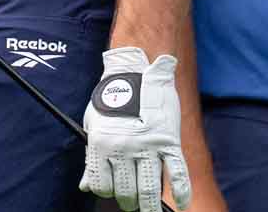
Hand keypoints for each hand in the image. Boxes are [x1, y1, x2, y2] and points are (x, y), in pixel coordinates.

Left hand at [80, 47, 188, 210]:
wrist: (135, 70)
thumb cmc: (111, 99)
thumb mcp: (94, 126)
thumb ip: (92, 158)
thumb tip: (85, 186)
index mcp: (102, 144)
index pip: (102, 185)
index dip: (107, 193)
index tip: (112, 192)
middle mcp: (124, 147)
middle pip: (126, 191)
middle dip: (129, 201)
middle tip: (132, 201)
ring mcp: (148, 145)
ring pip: (149, 188)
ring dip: (150, 204)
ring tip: (150, 208)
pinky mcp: (169, 140)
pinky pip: (178, 173)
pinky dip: (182, 192)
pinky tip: (182, 204)